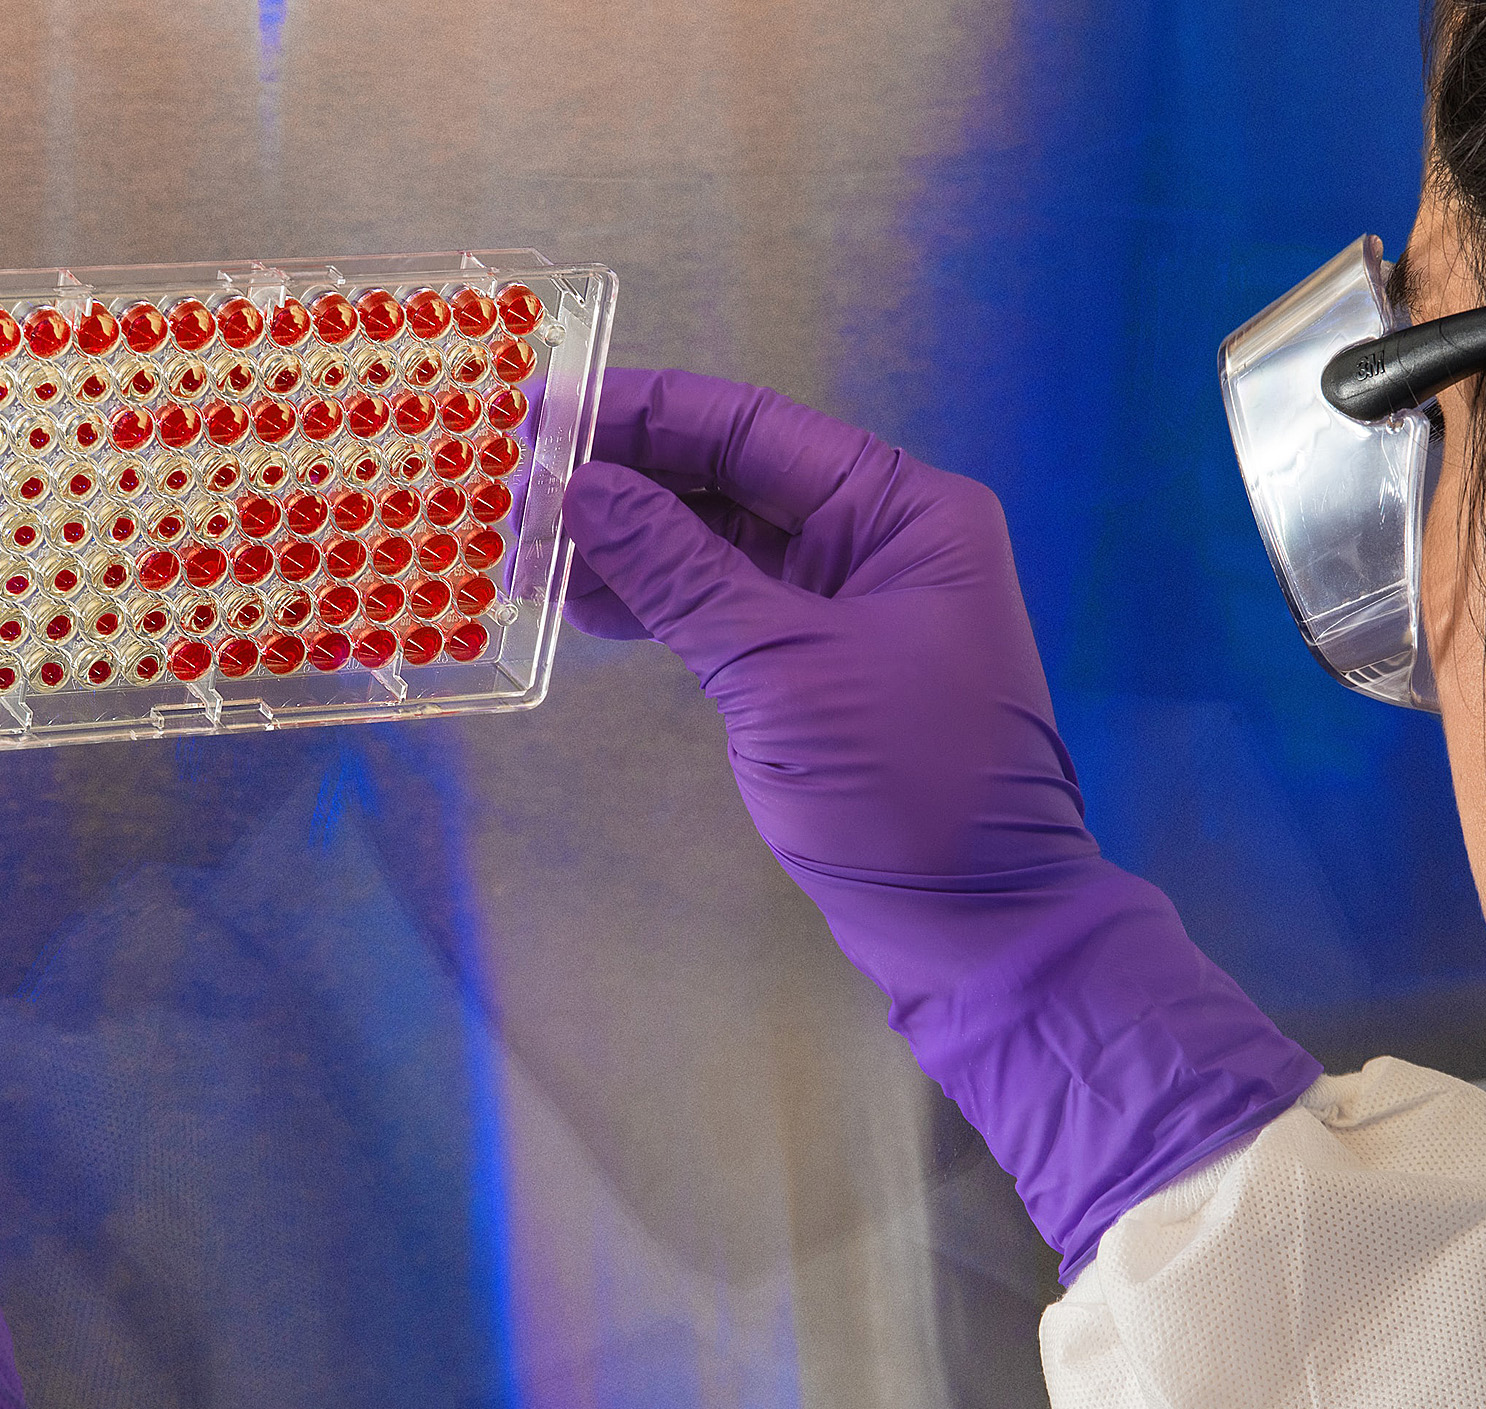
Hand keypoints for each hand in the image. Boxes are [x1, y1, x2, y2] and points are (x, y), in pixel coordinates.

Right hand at [563, 370, 1319, 1276]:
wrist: (972, 923)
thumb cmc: (902, 783)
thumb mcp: (781, 669)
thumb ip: (680, 572)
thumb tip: (583, 488)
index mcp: (903, 510)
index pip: (754, 429)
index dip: (644, 413)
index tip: (542, 408)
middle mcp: (880, 538)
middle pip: (733, 477)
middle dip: (626, 478)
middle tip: (513, 479)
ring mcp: (849, 603)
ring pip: (720, 544)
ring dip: (630, 543)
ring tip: (525, 543)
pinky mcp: (817, 665)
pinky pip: (727, 607)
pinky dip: (660, 602)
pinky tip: (581, 601)